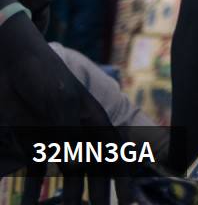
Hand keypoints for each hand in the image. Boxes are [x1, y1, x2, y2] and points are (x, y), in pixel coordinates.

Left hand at [0, 17, 140, 201]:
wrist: (11, 64)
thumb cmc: (44, 77)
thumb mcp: (61, 106)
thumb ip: (68, 137)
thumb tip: (78, 169)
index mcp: (95, 121)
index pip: (116, 155)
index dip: (124, 180)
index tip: (128, 203)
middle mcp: (79, 133)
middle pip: (94, 171)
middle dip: (97, 195)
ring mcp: (55, 139)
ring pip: (65, 176)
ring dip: (65, 197)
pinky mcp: (31, 142)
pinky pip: (35, 171)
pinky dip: (33, 189)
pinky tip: (29, 204)